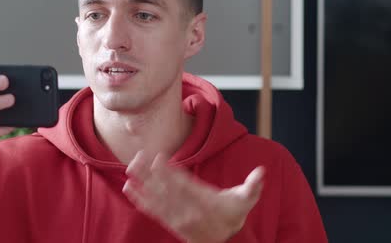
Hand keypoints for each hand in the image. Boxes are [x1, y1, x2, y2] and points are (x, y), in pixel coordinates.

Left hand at [122, 151, 263, 242]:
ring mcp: (177, 216)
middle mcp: (188, 209)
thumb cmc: (232, 213)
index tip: (158, 158)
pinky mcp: (170, 221)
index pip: (184, 185)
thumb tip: (261, 172)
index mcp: (204, 200)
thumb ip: (253, 186)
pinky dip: (140, 199)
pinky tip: (129, 188)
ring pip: (157, 198)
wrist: (222, 242)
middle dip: (150, 174)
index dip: (170, 172)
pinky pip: (153, 210)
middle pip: (166, 190)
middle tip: (137, 158)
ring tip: (129, 169)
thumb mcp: (245, 200)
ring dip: (142, 183)